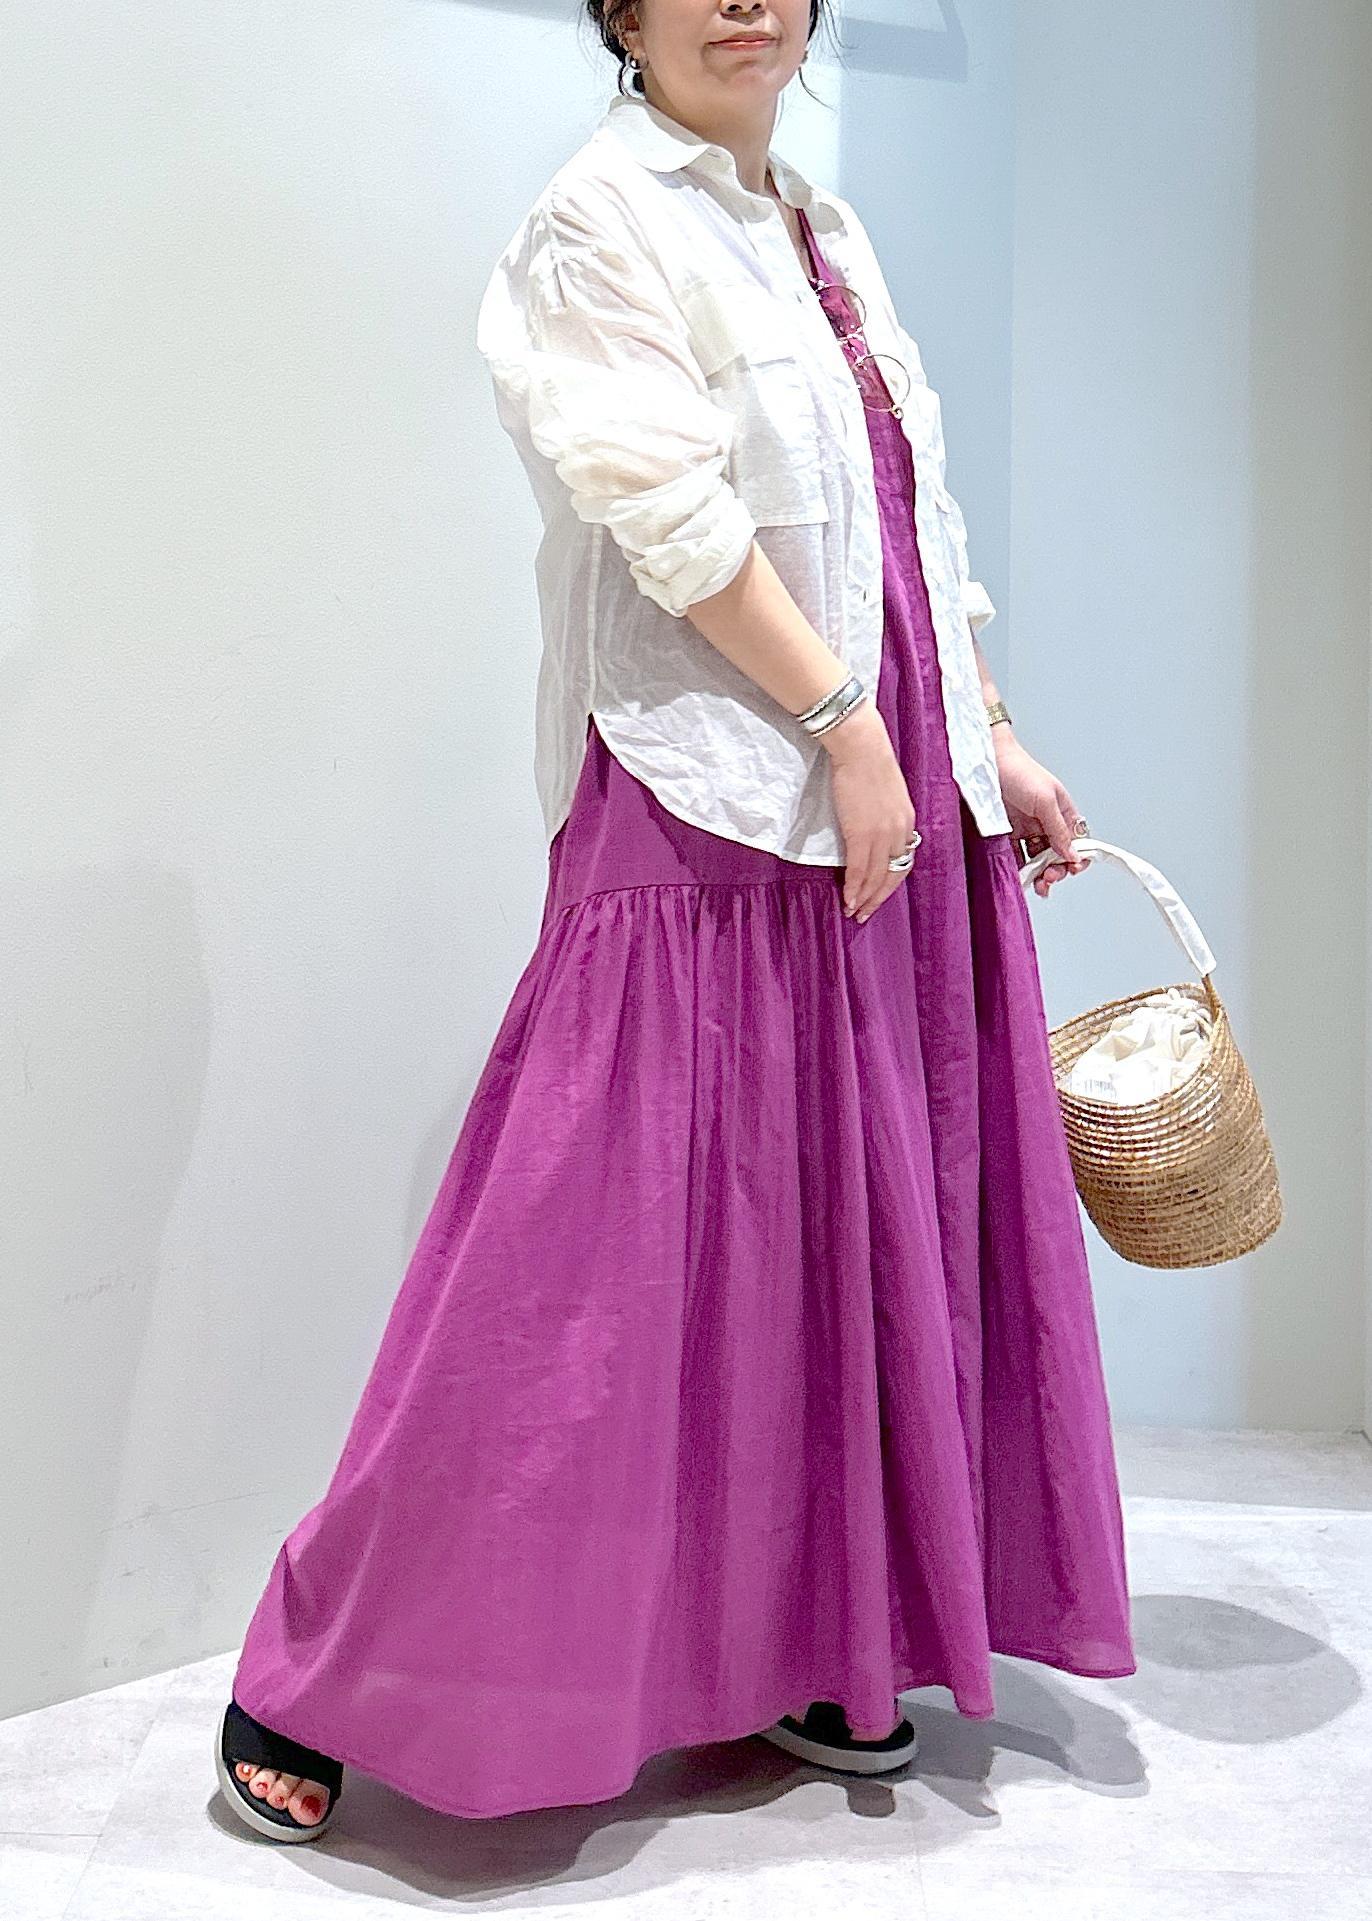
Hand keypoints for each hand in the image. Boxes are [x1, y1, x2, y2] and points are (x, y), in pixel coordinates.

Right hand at [821, 700, 918, 922]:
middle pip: (892, 875)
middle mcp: (899, 832)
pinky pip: (858, 869)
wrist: (861, 747)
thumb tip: (870, 829)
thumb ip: (883, 815)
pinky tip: (847, 899)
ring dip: (864, 898)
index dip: (890, 882)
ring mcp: (882, 834)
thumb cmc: (869, 762)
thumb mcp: (886, 793)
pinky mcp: (862, 833)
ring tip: (854, 911)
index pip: (902, 862)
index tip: (878, 895)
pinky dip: (853, 887)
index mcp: (907, 822)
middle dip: (878, 898)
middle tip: (866, 913)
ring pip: (875, 877)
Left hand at [993, 733, 1089, 898]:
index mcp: (1062, 812)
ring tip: (1035, 883)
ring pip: (1037, 859)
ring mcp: (1026, 829)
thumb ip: (1059, 830)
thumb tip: (1074, 855)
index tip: (1071, 869)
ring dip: (1038, 874)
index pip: (1077, 842)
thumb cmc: (1019, 772)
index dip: (1077, 857)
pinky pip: (1016, 856)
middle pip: (1057, 855)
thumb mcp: (1045, 801)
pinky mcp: (1006, 834)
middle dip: (1056, 870)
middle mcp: (1046, 822)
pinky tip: (1019, 876)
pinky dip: (1019, 869)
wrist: (985, 762)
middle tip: (1047, 879)